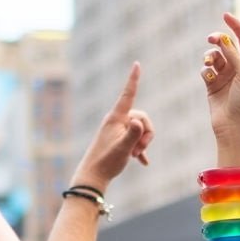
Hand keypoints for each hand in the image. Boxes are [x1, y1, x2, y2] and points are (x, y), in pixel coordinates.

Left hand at [76, 62, 152, 185]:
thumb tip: (139, 121)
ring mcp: (118, 131)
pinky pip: (135, 140)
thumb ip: (132, 134)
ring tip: (135, 155)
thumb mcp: (123, 149)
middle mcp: (116, 121)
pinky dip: (140, 150)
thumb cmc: (106, 162)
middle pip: (142, 117)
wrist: (92, 177)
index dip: (133, 79)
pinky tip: (143, 163)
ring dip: (143, 142)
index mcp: (116, 118)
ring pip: (140, 129)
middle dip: (147, 133)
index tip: (136, 64)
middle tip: (139, 149)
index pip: (128, 95)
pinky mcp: (119, 141)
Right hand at [201, 13, 239, 147]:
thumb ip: (233, 54)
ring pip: (213, 56)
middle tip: (211, 39)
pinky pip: (205, 70)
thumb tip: (222, 38)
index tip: (225, 15)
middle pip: (226, 44)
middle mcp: (239, 67)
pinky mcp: (212, 84)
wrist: (233, 126)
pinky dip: (205, 71)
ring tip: (208, 63)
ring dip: (209, 56)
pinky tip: (209, 79)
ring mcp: (225, 75)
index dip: (235, 25)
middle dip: (217, 39)